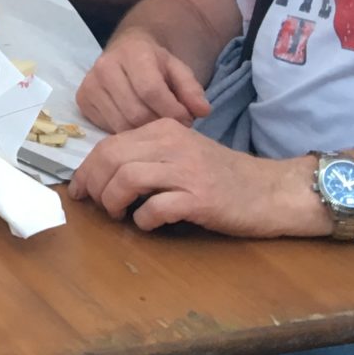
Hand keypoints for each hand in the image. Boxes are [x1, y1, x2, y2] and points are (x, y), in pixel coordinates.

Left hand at [69, 119, 322, 237]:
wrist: (273, 190)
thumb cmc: (225, 176)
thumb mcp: (184, 152)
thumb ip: (149, 155)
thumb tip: (104, 175)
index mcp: (165, 130)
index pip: (109, 143)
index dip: (87, 169)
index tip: (80, 189)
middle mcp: (173, 144)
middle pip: (111, 158)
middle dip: (93, 184)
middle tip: (95, 204)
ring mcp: (187, 171)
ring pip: (127, 178)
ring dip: (113, 201)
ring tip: (118, 214)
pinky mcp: (201, 199)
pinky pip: (156, 207)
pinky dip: (144, 219)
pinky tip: (148, 224)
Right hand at [75, 27, 212, 133]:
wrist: (127, 50)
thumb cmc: (155, 62)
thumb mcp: (179, 69)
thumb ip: (192, 89)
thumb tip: (202, 111)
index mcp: (131, 53)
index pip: (150, 91)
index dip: (172, 111)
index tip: (188, 120)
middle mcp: (104, 67)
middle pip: (135, 112)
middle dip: (159, 125)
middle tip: (173, 126)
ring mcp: (89, 85)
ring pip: (120, 125)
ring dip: (143, 133)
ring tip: (157, 126)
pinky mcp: (82, 100)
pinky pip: (107, 129)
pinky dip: (126, 133)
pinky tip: (137, 125)